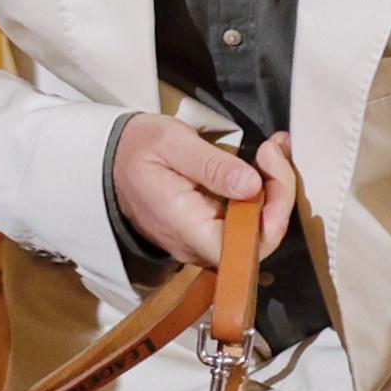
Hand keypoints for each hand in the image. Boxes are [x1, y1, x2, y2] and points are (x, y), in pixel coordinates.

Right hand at [109, 119, 298, 274]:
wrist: (113, 160)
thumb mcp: (171, 143)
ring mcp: (202, 242)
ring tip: (271, 150)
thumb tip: (250, 186)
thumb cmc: (138, 149)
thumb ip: (211, 165)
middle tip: (273, 150)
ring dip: (273, 191)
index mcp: (182, 225)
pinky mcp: (209, 233)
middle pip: (257, 240)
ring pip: (256, 231)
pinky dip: (262, 193)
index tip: (270, 170)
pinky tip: (263, 162)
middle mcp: (194, 244)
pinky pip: (246, 223)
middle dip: (278, 194)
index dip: (271, 218)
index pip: (241, 248)